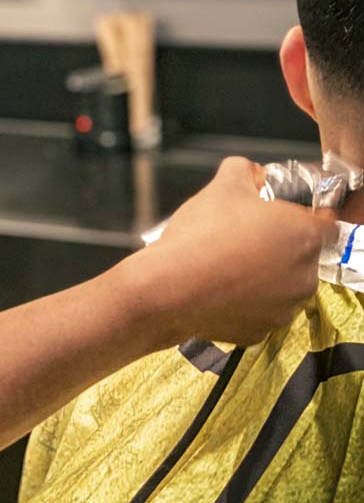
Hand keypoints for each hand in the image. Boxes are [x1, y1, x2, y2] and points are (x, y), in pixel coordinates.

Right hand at [149, 156, 336, 345]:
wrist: (172, 286)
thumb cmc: (204, 233)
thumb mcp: (222, 185)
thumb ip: (244, 170)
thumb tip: (250, 170)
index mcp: (303, 236)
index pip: (328, 225)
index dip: (309, 216)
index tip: (286, 215)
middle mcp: (304, 276)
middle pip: (303, 257)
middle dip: (281, 247)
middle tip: (247, 236)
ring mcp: (284, 309)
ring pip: (283, 287)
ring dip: (266, 276)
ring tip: (229, 263)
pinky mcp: (261, 332)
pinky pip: (260, 311)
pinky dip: (246, 302)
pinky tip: (220, 287)